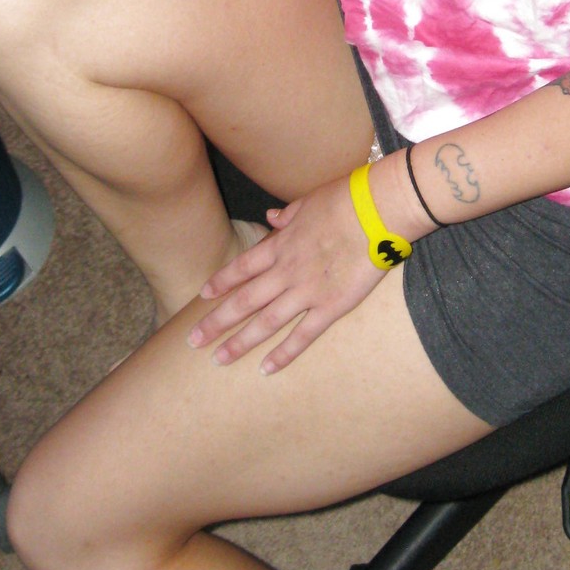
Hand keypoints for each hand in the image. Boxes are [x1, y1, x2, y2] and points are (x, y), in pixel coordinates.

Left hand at [187, 178, 384, 372]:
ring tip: (218, 360)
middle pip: (244, 300)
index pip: (242, 268)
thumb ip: (288, 216)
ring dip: (240, 342)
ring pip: (265, 322)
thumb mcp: (309, 202)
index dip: (221, 282)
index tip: (203, 296)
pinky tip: (267, 369)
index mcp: (281, 245)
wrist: (376, 210)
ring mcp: (307, 291)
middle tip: (193, 340)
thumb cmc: (346, 199)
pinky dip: (284, 354)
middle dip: (216, 321)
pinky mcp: (331, 306)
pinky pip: (303, 335)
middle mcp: (286, 271)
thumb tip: (271, 217)